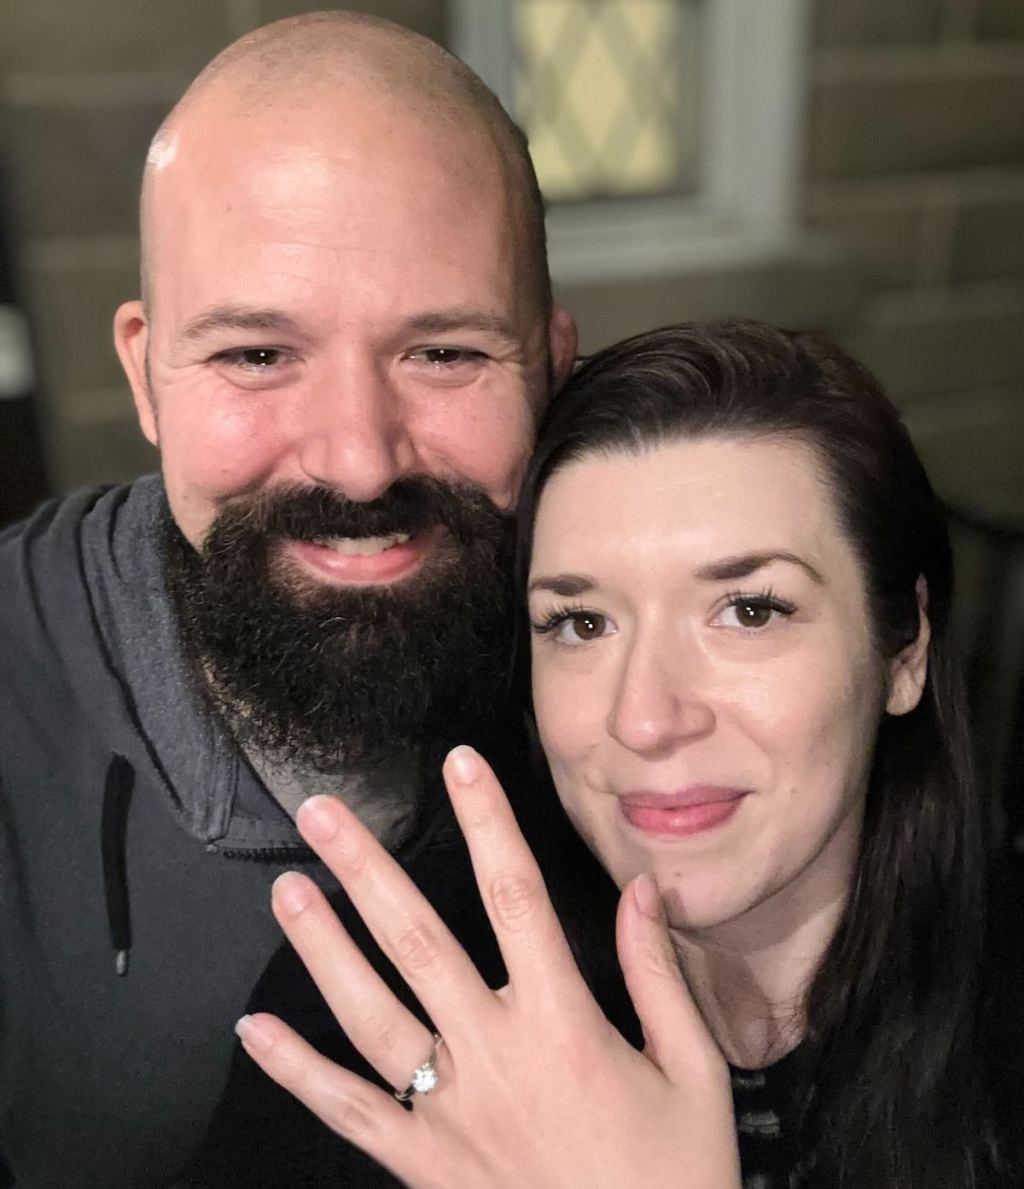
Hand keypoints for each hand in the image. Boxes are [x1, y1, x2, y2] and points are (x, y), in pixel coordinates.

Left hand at [236, 745, 740, 1188]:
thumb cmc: (674, 1175)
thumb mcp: (694, 1071)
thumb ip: (657, 973)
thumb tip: (642, 887)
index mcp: (564, 1025)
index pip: (517, 897)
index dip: (489, 822)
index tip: (461, 763)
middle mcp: (495, 1057)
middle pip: (419, 942)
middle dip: (366, 870)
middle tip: (320, 814)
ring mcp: (449, 1113)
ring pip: (370, 1015)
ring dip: (323, 949)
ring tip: (286, 889)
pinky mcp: (423, 1165)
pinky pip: (350, 1112)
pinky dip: (295, 1072)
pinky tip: (252, 1031)